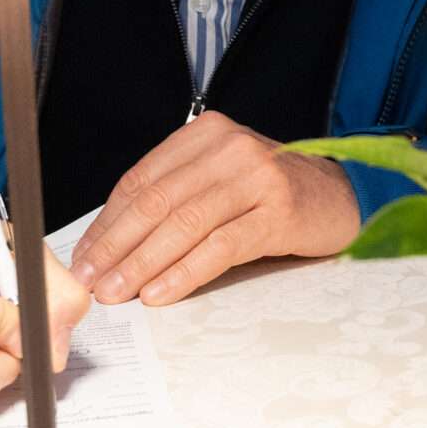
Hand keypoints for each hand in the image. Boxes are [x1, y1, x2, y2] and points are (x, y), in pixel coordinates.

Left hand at [70, 111, 360, 305]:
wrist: (343, 198)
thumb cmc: (272, 193)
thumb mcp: (221, 178)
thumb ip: (176, 196)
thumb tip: (112, 242)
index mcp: (206, 133)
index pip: (141, 180)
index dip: (106, 223)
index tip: (83, 258)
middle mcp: (230, 148)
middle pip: (156, 202)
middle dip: (115, 246)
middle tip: (90, 281)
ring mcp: (257, 178)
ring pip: (183, 225)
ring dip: (142, 264)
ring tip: (117, 293)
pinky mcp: (278, 213)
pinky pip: (219, 247)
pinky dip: (184, 273)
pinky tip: (160, 294)